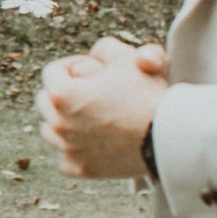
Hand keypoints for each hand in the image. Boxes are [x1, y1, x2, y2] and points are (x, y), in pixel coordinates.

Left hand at [38, 35, 169, 179]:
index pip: (53, 72)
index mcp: (61, 95)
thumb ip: (105, 48)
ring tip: (87, 117)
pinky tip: (91, 142)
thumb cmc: (148, 94)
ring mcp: (68, 148)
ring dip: (64, 122)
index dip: (73, 64)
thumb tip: (95, 54)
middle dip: (65, 93)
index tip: (92, 69)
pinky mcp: (81, 169)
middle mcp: (57, 123)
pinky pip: (66, 158)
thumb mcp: (128, 58)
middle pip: (46, 101)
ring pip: (51, 131)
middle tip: (89, 92)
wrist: (169, 137)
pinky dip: (75, 150)